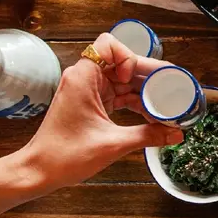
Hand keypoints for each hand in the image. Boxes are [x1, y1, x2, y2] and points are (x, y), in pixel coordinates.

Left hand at [23, 33, 182, 189]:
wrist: (40, 171)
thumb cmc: (65, 155)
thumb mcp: (113, 144)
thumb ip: (148, 135)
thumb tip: (177, 133)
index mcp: (83, 78)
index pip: (109, 45)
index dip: (128, 57)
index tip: (136, 79)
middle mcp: (86, 79)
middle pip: (124, 64)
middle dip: (149, 76)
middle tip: (173, 88)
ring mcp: (89, 91)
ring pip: (125, 81)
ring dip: (146, 92)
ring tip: (167, 105)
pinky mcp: (93, 104)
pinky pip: (120, 95)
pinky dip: (137, 103)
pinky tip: (153, 116)